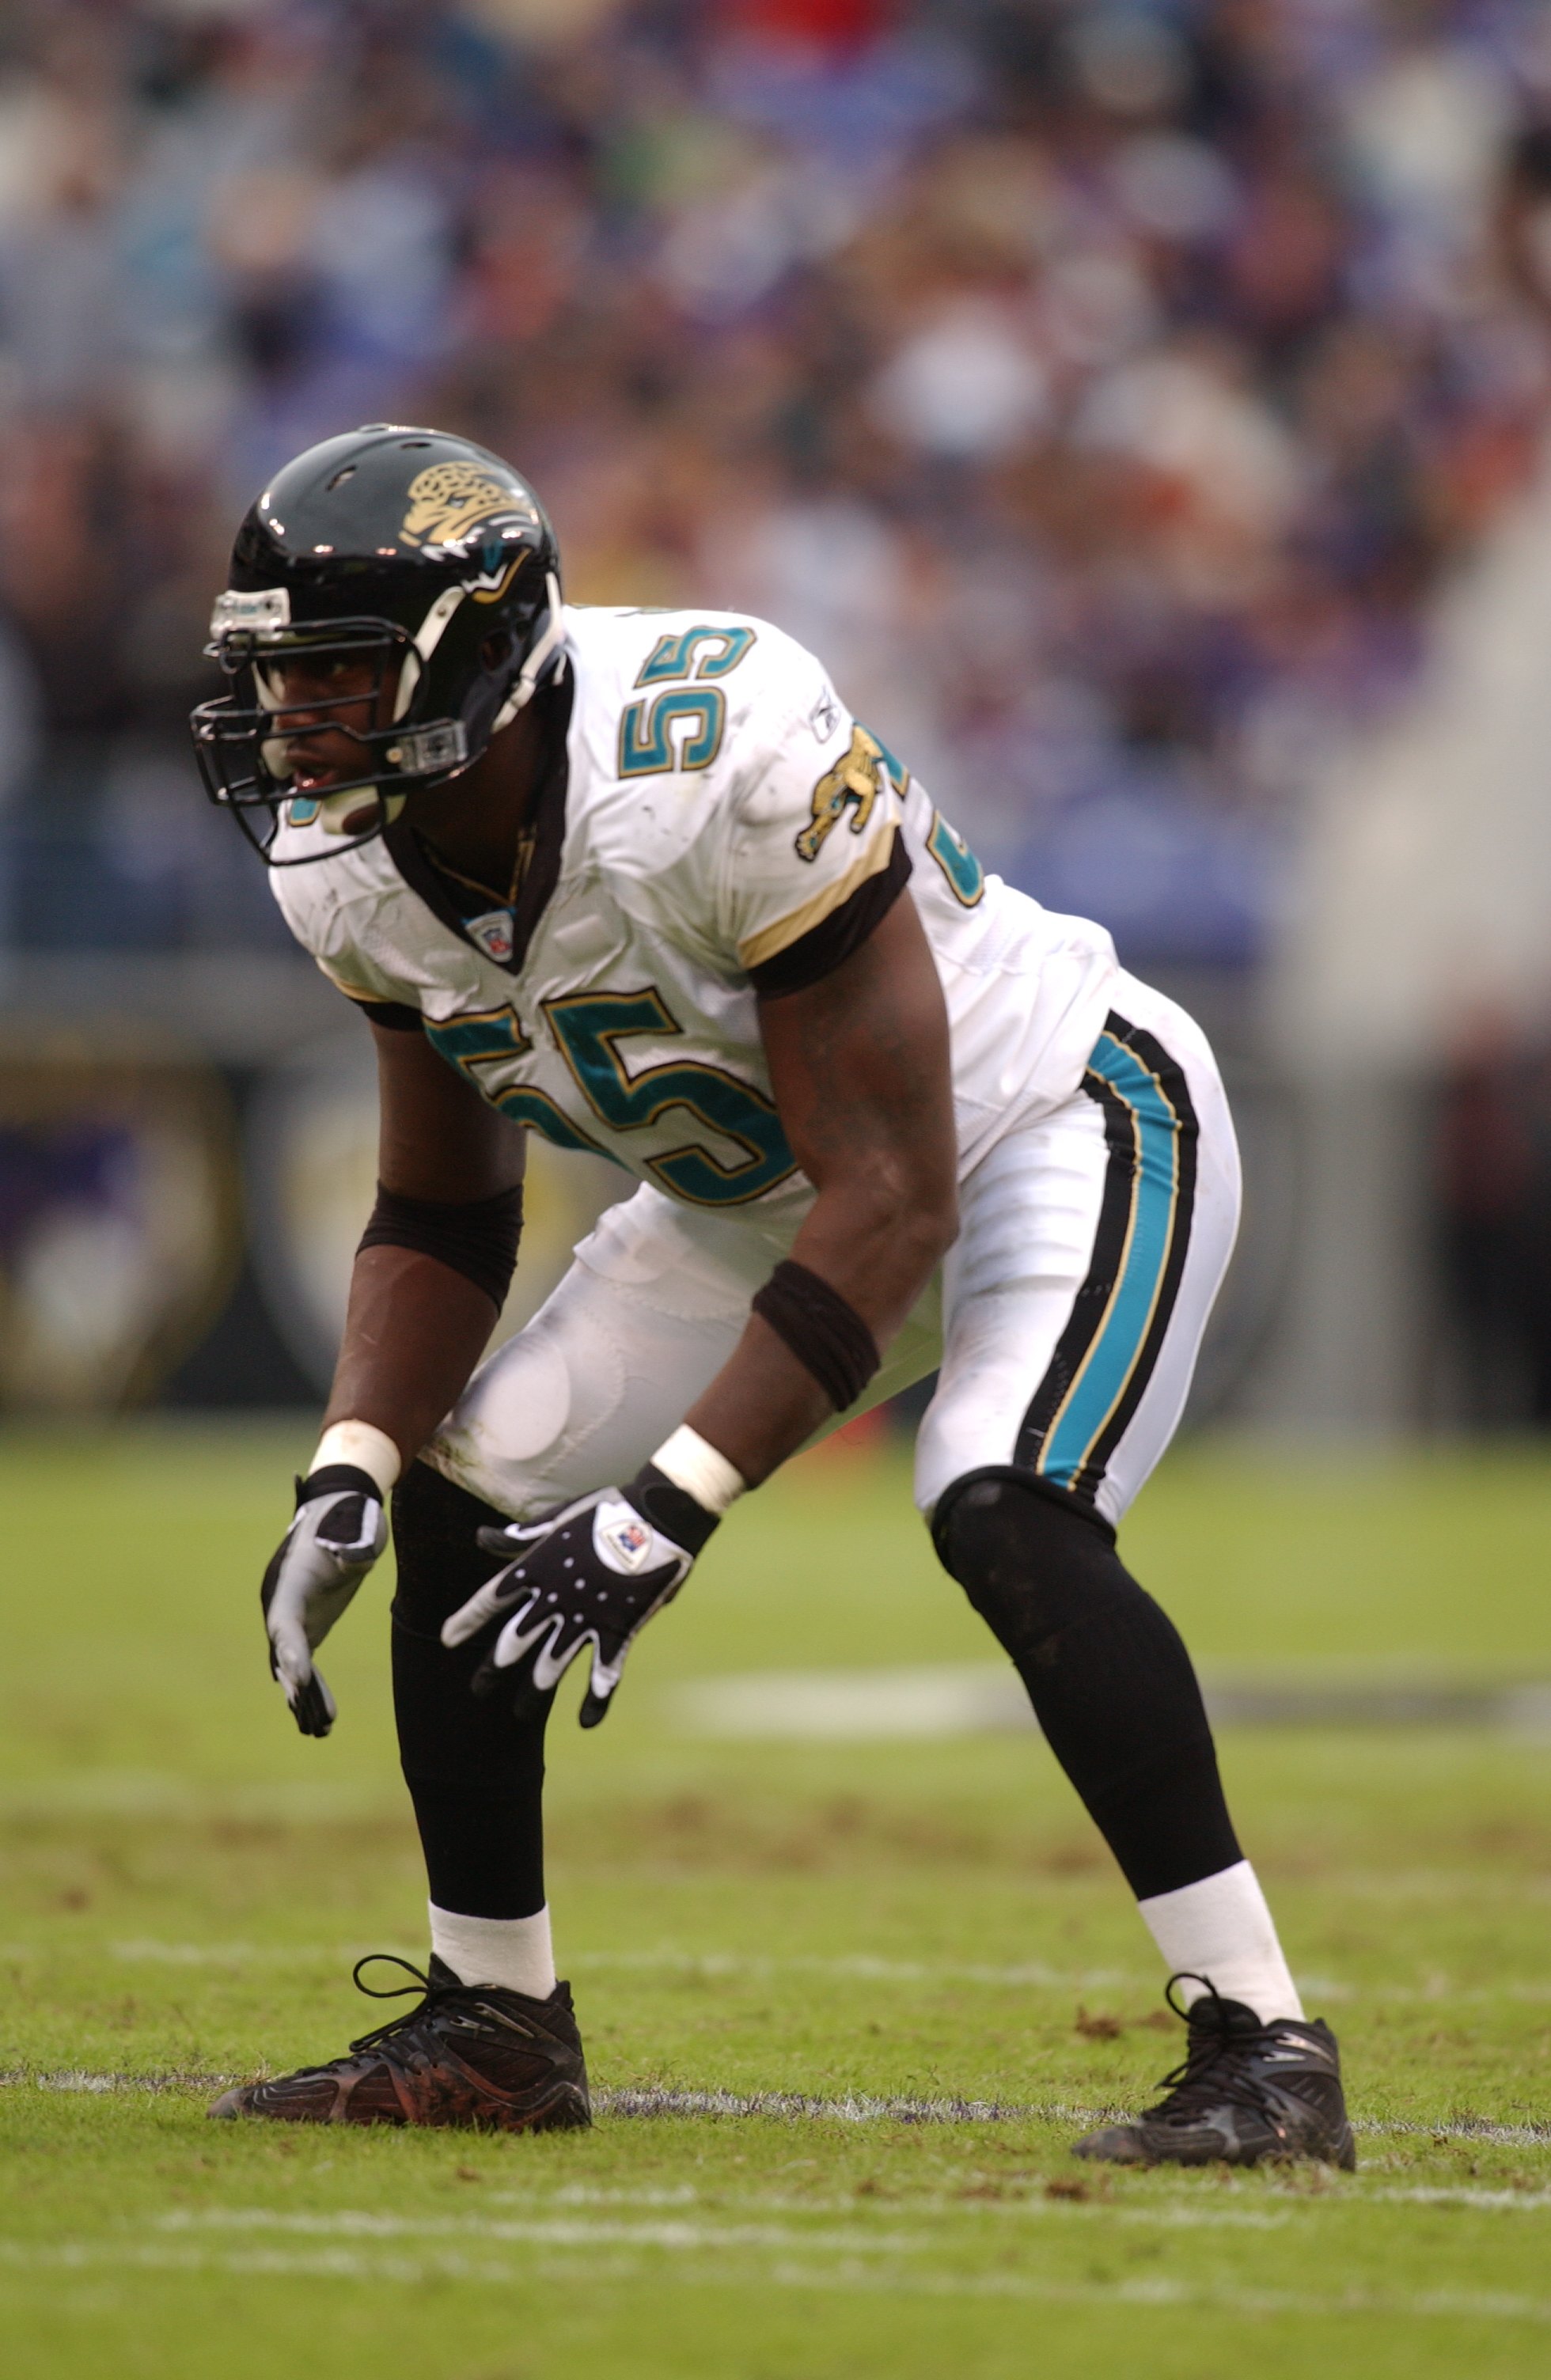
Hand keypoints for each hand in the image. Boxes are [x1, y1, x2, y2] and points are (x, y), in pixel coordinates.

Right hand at [260, 1465, 387, 1736]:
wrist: (342, 1505)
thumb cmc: (352, 1514)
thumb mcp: (359, 1525)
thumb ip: (355, 1543)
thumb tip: (354, 1561)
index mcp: (291, 1577)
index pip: (284, 1621)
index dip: (289, 1651)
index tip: (297, 1680)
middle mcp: (281, 1600)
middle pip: (283, 1651)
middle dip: (298, 1686)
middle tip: (314, 1720)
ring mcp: (290, 1613)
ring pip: (290, 1663)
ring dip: (303, 1697)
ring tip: (320, 1731)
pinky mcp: (305, 1622)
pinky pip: (303, 1661)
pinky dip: (312, 1689)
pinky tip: (324, 1719)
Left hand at [440, 1468, 717, 1726]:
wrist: (657, 1518)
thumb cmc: (607, 1511)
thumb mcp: (557, 1518)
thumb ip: (519, 1537)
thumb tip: (480, 1537)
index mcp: (537, 1568)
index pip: (489, 1600)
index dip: (466, 1621)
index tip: (447, 1638)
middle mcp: (554, 1599)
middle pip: (513, 1642)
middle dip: (492, 1668)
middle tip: (477, 1688)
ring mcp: (585, 1619)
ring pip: (550, 1666)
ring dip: (533, 1693)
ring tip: (520, 1713)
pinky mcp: (618, 1631)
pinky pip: (604, 1674)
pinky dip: (596, 1699)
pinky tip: (587, 1721)